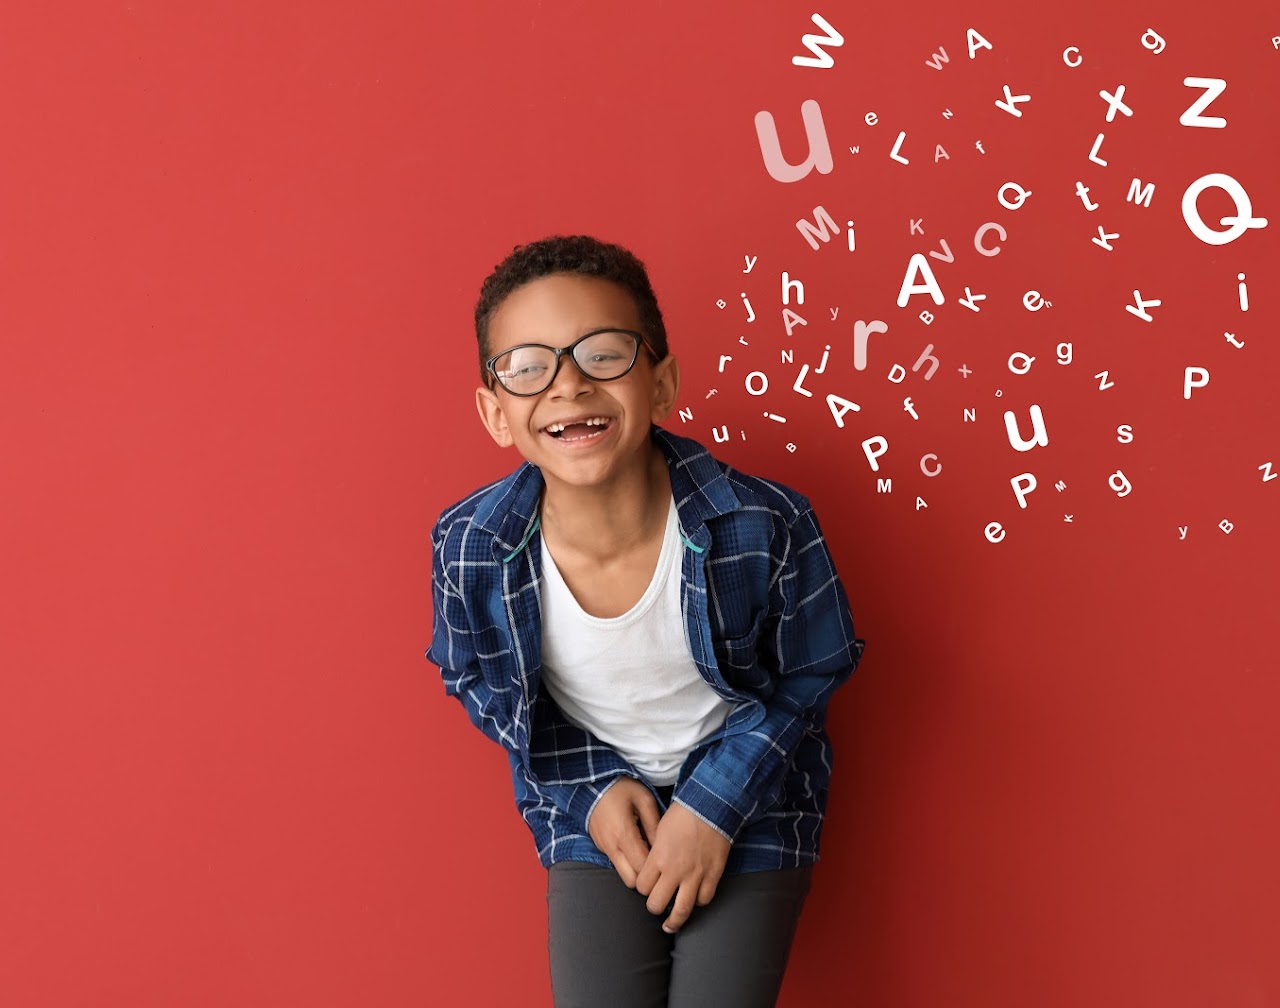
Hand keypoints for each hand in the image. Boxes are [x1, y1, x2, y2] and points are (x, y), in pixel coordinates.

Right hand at [587, 777, 660, 888]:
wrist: (592, 781)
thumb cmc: (621, 787)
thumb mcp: (644, 799)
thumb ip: (655, 825)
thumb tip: (663, 847)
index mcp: (624, 835)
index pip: (643, 869)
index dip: (656, 869)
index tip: (665, 861)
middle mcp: (611, 847)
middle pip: (631, 881)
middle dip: (645, 876)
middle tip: (655, 862)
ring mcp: (603, 848)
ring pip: (622, 875)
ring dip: (635, 869)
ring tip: (645, 852)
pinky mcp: (599, 846)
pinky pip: (615, 862)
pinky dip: (626, 861)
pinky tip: (634, 845)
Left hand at [635, 801, 730, 933]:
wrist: (711, 805)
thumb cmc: (683, 813)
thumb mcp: (659, 828)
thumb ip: (654, 851)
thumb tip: (651, 865)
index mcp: (658, 857)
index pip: (641, 886)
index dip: (642, 888)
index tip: (645, 885)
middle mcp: (675, 870)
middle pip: (657, 904)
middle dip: (654, 906)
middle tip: (656, 904)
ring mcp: (695, 875)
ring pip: (682, 910)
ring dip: (674, 920)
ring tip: (671, 924)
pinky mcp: (713, 874)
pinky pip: (704, 899)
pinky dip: (698, 901)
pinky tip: (694, 899)